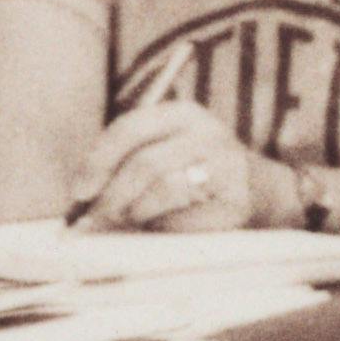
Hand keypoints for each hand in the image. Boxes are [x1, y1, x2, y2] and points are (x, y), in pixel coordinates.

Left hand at [71, 97, 283, 233]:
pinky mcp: (236, 198)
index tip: (80, 191)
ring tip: (135, 218)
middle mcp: (208, 133)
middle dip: (113, 194)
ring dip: (138, 211)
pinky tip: (167, 224)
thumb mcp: (164, 149)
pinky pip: (185, 217)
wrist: (259, 191)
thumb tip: (83, 196)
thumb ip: (125, 162)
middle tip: (97, 216)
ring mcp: (227, 164)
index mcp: (182, 114)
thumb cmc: (194, 173)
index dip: (98, 161)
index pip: (130, 129)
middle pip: (145, 163)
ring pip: (164, 190)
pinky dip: (165, 226)